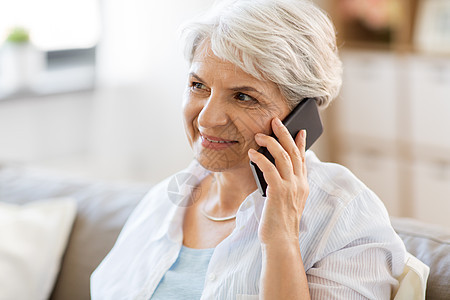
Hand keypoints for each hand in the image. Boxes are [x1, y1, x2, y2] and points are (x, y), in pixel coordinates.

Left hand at [248, 117, 308, 245]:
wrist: (281, 241)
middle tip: (275, 121)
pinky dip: (260, 158)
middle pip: (293, 152)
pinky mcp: (278, 192)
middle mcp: (299, 184)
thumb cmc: (280, 223)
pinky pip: (269, 168)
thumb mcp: (286, 202)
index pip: (303, 159)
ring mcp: (290, 187)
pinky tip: (252, 153)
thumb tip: (274, 171)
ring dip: (270, 142)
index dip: (301, 143)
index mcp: (303, 185)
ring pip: (282, 156)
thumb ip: (285, 185)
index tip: (299, 130)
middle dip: (284, 134)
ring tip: (259, 135)